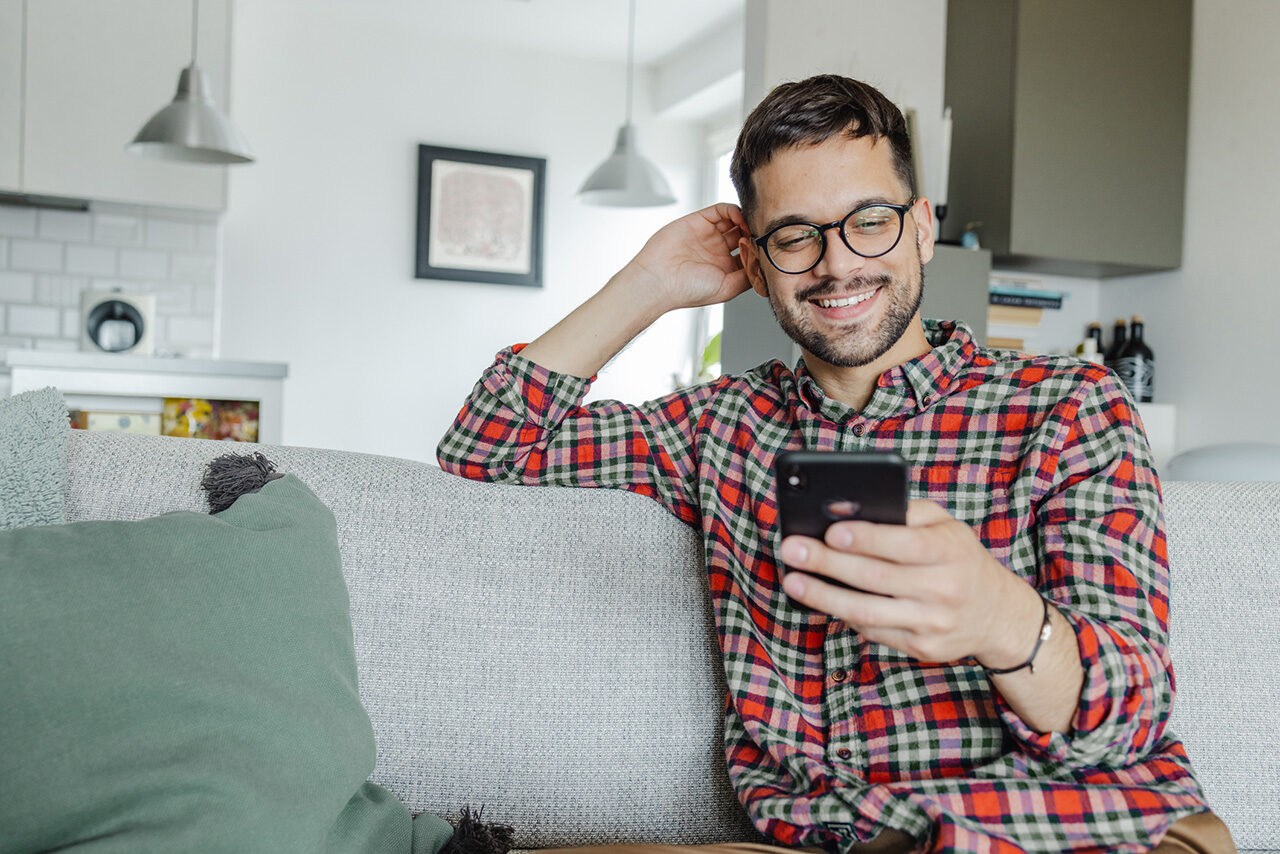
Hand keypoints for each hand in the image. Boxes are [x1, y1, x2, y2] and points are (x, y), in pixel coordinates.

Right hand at [624, 203, 752, 310]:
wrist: (658, 281)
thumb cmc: (687, 290)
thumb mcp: (727, 289)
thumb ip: (748, 276)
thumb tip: (763, 265)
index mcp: (724, 268)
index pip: (749, 254)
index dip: (759, 251)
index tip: (765, 251)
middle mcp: (717, 251)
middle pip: (744, 235)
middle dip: (755, 233)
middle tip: (762, 235)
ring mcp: (708, 235)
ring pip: (735, 220)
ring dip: (747, 220)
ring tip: (752, 226)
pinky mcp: (699, 221)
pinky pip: (721, 210)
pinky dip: (734, 210)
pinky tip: (740, 219)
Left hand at [777, 500, 1042, 666]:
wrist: (996, 613)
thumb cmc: (958, 558)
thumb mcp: (946, 525)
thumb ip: (904, 512)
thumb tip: (847, 508)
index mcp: (951, 551)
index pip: (905, 544)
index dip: (866, 539)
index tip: (831, 532)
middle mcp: (945, 590)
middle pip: (876, 578)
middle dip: (828, 564)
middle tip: (792, 550)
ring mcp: (933, 624)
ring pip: (868, 612)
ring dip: (823, 597)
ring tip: (792, 581)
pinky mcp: (921, 648)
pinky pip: (873, 631)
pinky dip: (842, 615)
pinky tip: (819, 600)